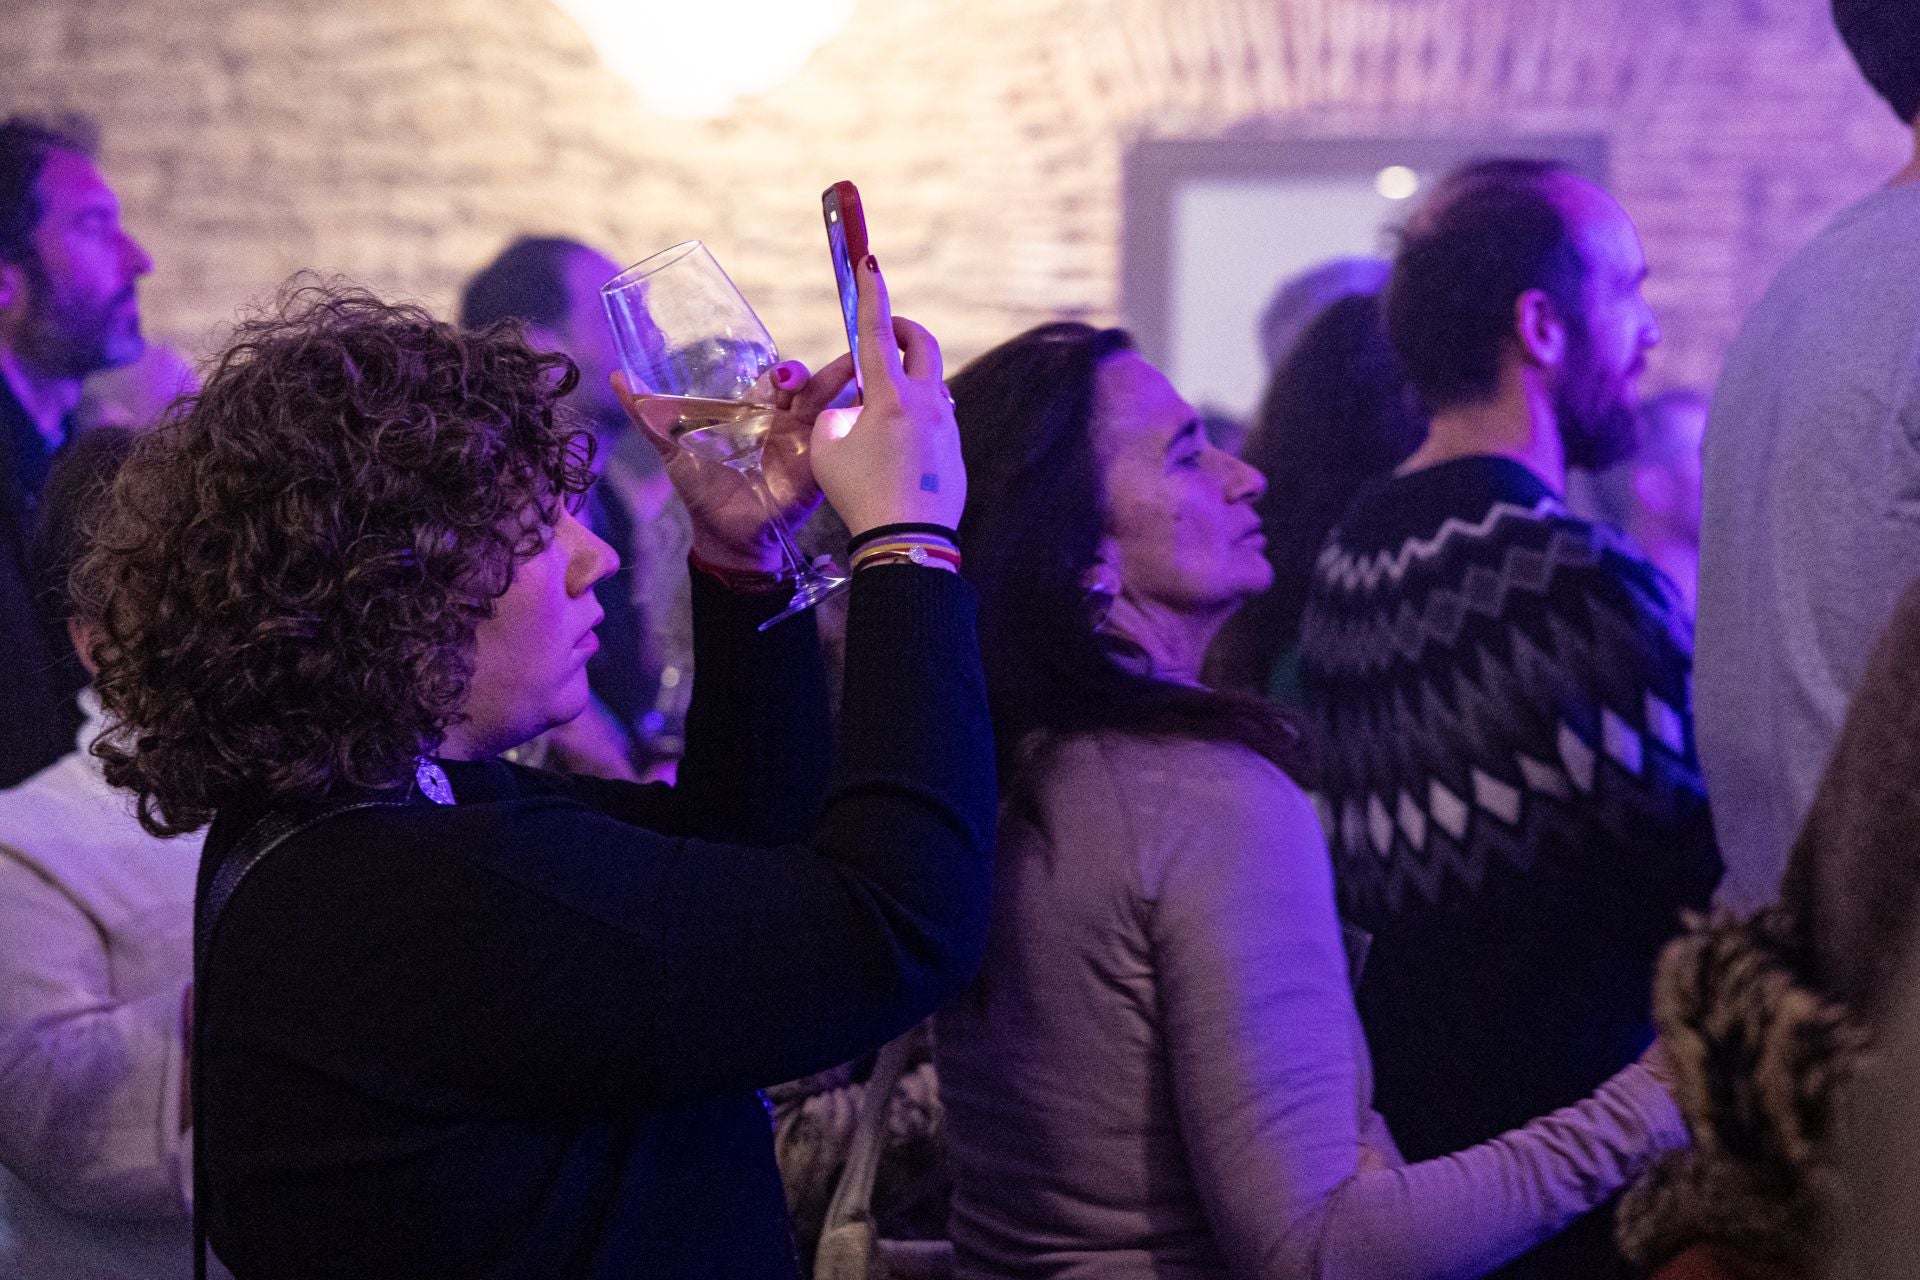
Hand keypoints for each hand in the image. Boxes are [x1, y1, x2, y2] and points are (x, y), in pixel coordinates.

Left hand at [612, 362, 846, 573]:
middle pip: (812, 385)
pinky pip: (844, 441)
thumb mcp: (673, 449)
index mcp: (756, 412)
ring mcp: (808, 443)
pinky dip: (859, 423)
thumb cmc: (702, 491)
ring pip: (832, 405)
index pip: (777, 379)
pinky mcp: (820, 467)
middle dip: (823, 371)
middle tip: (821, 372)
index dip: (783, 370)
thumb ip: (650, 416)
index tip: (779, 372)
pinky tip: (871, 408)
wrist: (724, 535)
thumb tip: (618, 377)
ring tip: (859, 374)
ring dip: (846, 387)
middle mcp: (785, 421)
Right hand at [809, 255, 965, 535]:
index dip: (871, 292)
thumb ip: (837, 415)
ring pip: (932, 384)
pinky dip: (916, 418)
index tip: (869, 260)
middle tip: (886, 333)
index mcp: (891, 396)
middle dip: (903, 329)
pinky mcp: (955, 451)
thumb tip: (856, 409)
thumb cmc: (860, 494)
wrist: (907, 541)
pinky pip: (936, 420)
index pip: (877, 332)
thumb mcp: (828, 448)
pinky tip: (897, 449)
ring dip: (908, 380)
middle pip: (922, 345)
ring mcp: (947, 426)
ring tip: (881, 405)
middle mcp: (927, 403)